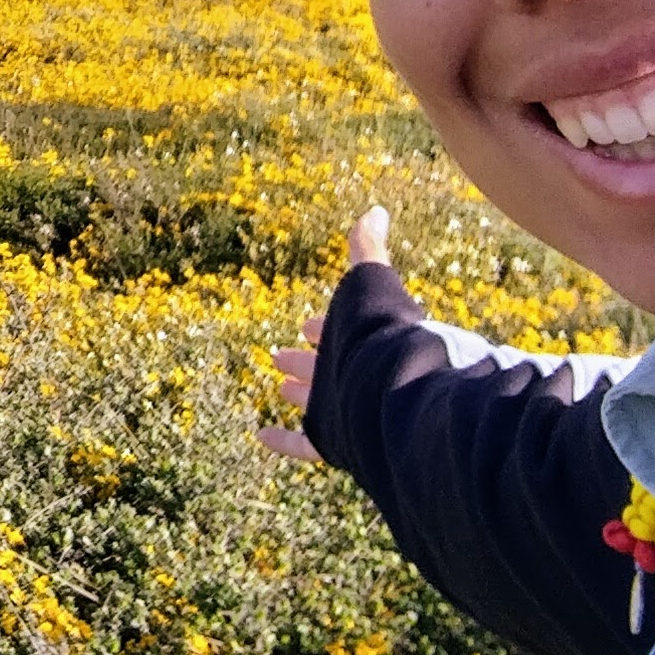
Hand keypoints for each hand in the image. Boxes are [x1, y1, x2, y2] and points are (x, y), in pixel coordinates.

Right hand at [255, 206, 390, 464]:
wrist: (394, 395)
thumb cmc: (381, 337)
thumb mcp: (369, 285)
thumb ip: (368, 251)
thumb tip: (376, 210)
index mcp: (361, 343)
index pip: (339, 333)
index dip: (322, 327)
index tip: (306, 324)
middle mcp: (354, 378)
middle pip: (326, 367)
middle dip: (306, 359)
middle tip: (279, 355)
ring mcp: (343, 412)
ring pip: (315, 402)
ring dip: (298, 393)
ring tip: (279, 385)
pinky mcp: (332, 440)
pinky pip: (303, 444)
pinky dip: (282, 441)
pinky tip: (260, 436)